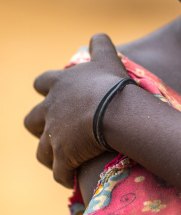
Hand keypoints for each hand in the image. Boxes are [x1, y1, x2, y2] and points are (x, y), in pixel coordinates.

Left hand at [24, 34, 128, 187]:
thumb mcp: (107, 58)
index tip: (52, 92)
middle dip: (40, 125)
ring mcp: (54, 135)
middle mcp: (51, 110)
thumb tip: (98, 36)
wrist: (113, 112)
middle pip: (32, 120)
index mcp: (59, 85)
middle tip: (56, 130)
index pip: (42, 83)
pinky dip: (64, 175)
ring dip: (50, 155)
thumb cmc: (111, 84)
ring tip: (63, 160)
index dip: (46, 88)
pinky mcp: (62, 156)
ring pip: (41, 150)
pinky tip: (72, 178)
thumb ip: (100, 46)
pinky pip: (59, 171)